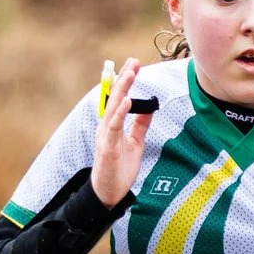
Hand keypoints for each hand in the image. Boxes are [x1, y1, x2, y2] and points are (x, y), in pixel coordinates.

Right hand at [90, 58, 145, 204]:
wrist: (109, 192)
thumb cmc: (120, 168)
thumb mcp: (135, 143)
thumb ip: (140, 125)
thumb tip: (148, 108)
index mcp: (113, 125)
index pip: (119, 98)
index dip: (126, 81)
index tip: (135, 65)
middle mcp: (107, 126)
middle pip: (115, 97)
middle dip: (124, 78)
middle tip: (134, 61)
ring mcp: (105, 136)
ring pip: (113, 107)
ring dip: (122, 90)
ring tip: (130, 73)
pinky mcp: (107, 147)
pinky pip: (114, 126)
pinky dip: (120, 113)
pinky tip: (128, 101)